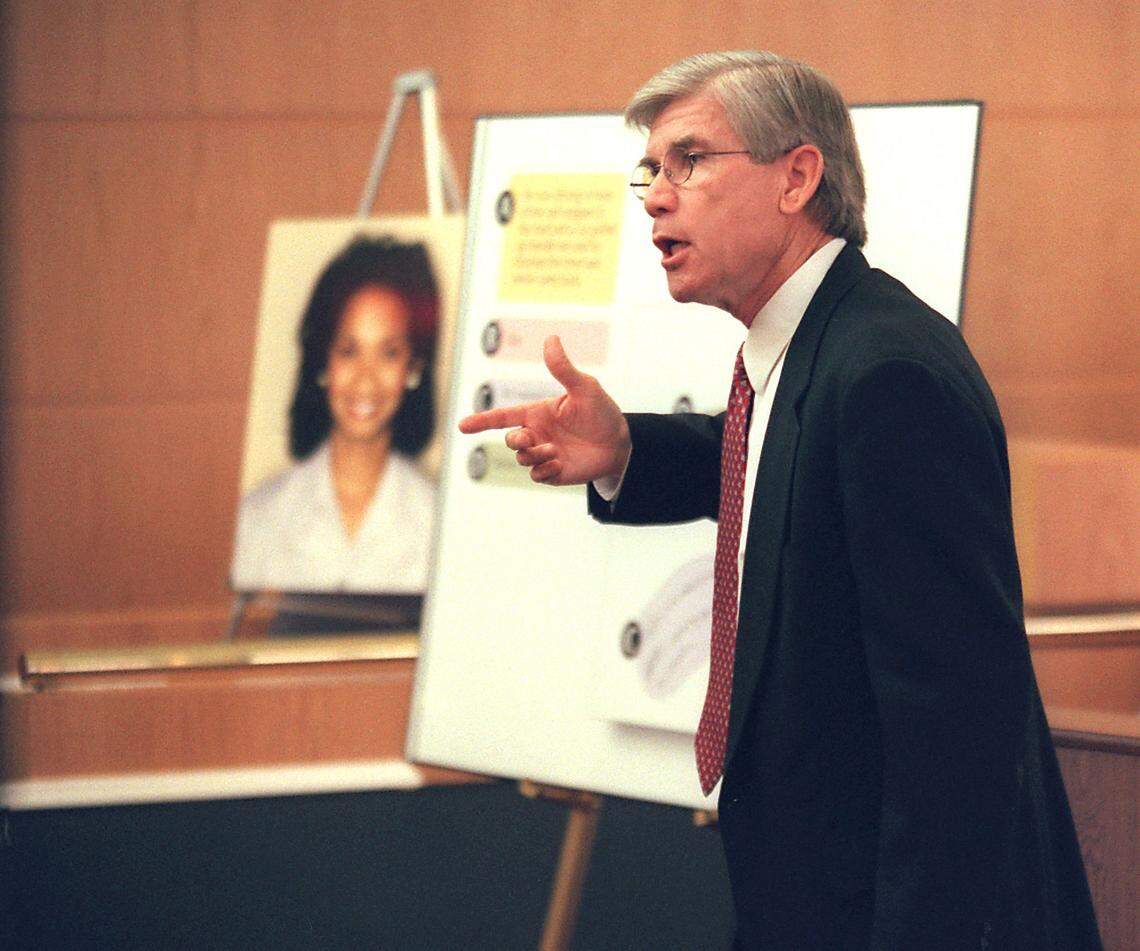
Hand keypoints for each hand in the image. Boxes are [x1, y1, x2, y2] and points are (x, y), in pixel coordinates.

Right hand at [458, 335, 630, 484]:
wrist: (619, 442)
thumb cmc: (601, 411)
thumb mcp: (584, 387)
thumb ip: (563, 368)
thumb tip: (551, 339)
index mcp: (537, 413)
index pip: (503, 416)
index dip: (482, 421)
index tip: (462, 426)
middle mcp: (537, 434)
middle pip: (511, 440)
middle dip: (515, 440)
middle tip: (529, 439)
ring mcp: (544, 454)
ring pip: (523, 459)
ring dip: (535, 455)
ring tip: (555, 451)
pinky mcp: (554, 472)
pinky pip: (537, 476)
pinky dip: (544, 471)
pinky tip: (560, 464)